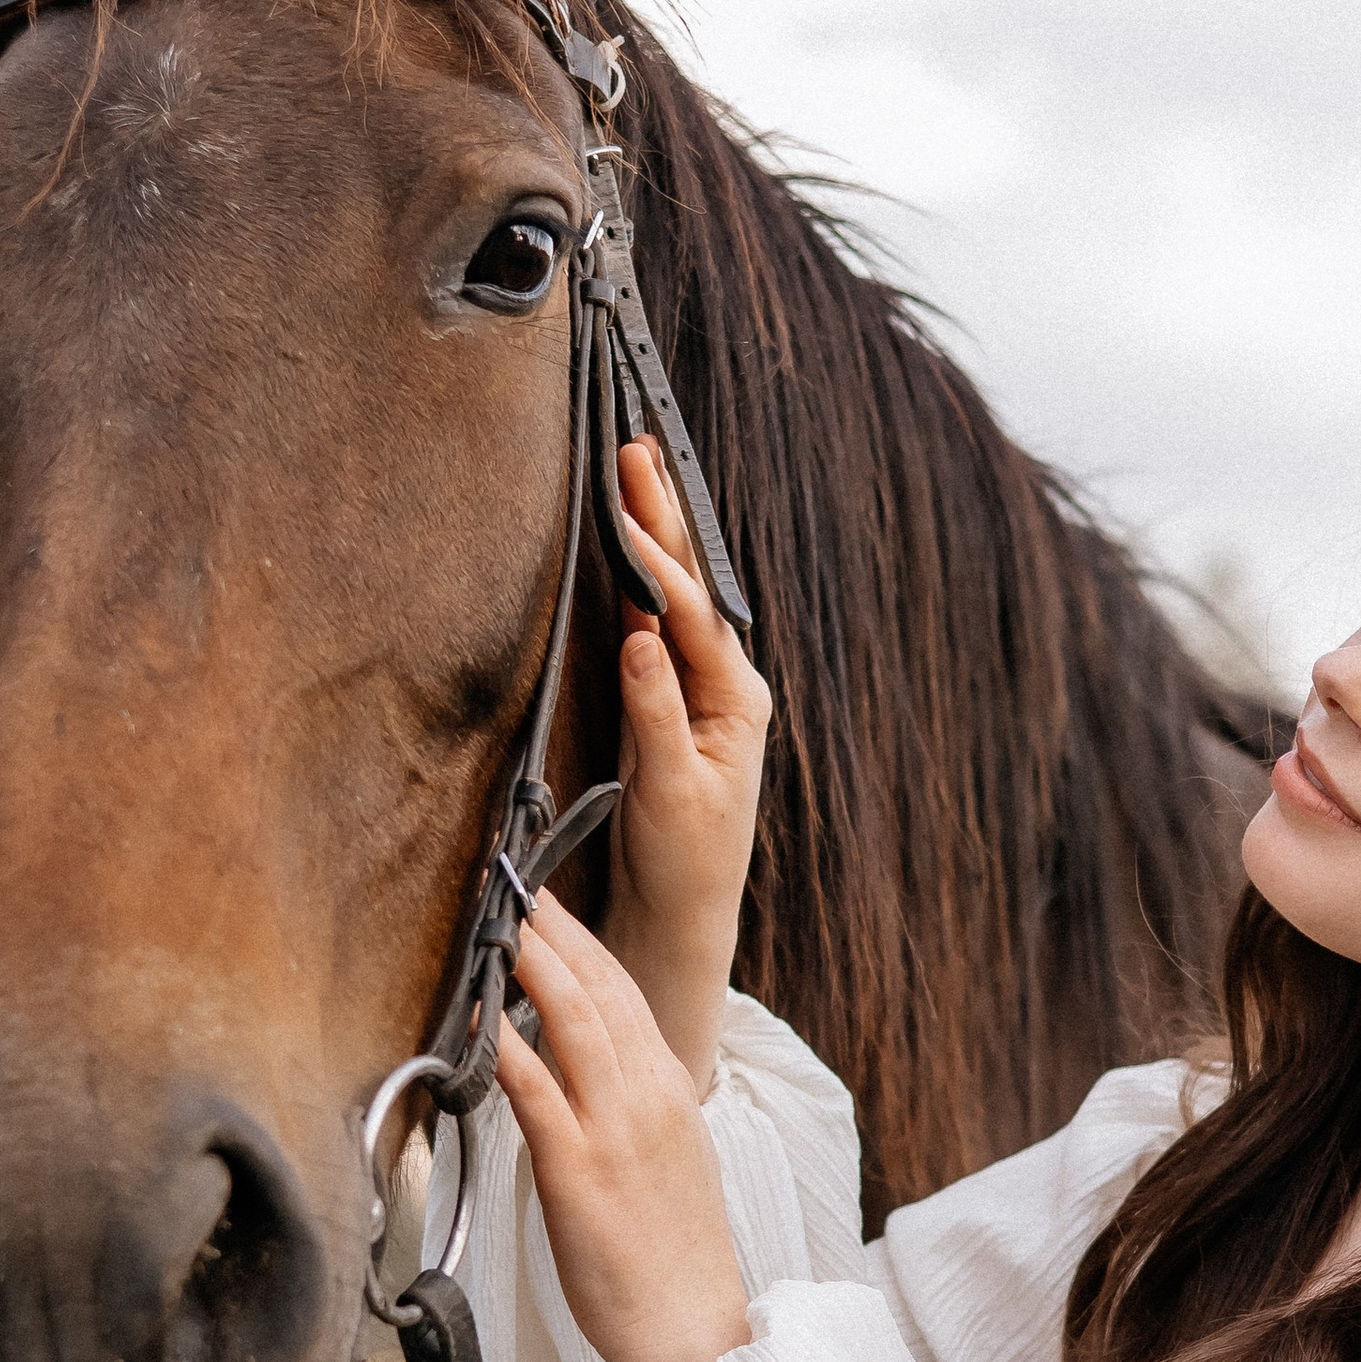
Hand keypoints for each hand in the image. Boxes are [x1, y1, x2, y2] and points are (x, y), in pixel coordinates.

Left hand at [498, 895, 752, 1361]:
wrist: (690, 1328)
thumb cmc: (672, 1258)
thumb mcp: (668, 1160)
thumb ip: (631, 1108)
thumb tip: (587, 1078)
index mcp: (670, 1091)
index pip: (626, 992)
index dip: (584, 942)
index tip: (548, 904)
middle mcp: (648, 1095)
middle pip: (599, 988)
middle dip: (554, 928)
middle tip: (513, 881)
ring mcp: (616, 1127)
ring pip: (574, 1019)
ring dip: (531, 960)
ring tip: (496, 916)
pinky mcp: (579, 1167)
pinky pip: (536, 1088)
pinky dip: (506, 1042)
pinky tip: (478, 1011)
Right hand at [602, 438, 770, 1091]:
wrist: (682, 913)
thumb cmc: (685, 860)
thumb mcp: (672, 791)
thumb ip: (656, 713)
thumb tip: (642, 638)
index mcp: (737, 701)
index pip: (691, 613)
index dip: (658, 555)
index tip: (628, 500)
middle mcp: (724, 685)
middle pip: (691, 586)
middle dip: (663, 516)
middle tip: (636, 448)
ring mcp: (696, 690)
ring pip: (672, 598)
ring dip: (652, 536)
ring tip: (631, 474)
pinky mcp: (667, 702)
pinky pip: (652, 625)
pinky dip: (637, 579)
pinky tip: (623, 544)